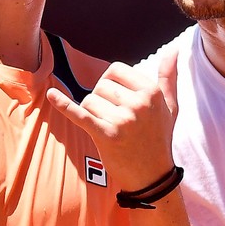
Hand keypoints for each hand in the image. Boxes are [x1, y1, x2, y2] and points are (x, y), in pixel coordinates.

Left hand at [47, 50, 179, 190]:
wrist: (152, 176)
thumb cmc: (159, 138)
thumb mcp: (171, 106)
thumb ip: (170, 77)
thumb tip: (174, 49)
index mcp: (151, 92)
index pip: (115, 70)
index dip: (111, 83)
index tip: (118, 99)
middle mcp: (138, 103)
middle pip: (100, 85)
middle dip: (102, 100)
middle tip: (117, 120)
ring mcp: (122, 120)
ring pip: (89, 101)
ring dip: (92, 114)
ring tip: (110, 129)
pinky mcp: (105, 135)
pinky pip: (79, 114)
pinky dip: (63, 104)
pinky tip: (51, 95)